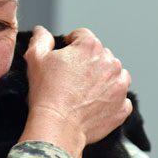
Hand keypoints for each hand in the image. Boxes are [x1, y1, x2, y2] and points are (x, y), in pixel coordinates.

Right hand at [19, 26, 131, 157]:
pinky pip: (120, 99)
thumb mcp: (35, 59)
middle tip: (71, 79)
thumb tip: (42, 31)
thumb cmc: (46, 93)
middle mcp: (110, 62)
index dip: (70, 44)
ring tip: (85, 92)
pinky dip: (110, 101)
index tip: (64, 57)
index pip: (82, 36)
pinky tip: (94, 106)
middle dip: (88, 63)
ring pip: (114, 75)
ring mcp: (119, 85)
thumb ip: (41, 40)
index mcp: (90, 46)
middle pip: (100, 55)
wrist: (58, 126)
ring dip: (104, 80)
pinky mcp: (122, 106)